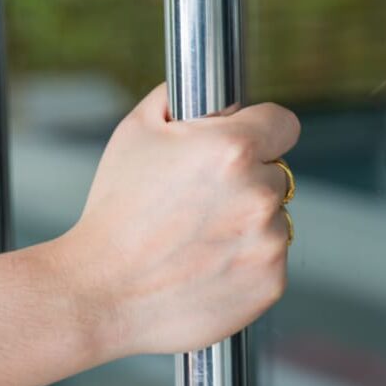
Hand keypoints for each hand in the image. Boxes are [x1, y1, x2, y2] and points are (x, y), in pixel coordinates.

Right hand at [57, 83, 299, 357]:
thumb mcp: (136, 133)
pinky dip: (248, 261)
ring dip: (249, 224)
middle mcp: (260, 193)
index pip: (284, 124)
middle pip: (277, 174)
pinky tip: (208, 265)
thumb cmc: (115, 214)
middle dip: (248, 181)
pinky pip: (271, 258)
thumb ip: (180, 99)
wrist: (101, 294)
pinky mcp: (272, 281)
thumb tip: (210, 91)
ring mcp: (270, 241)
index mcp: (233, 149)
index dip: (262, 131)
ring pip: (275, 219)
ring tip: (198, 239)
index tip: (250, 143)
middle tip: (202, 202)